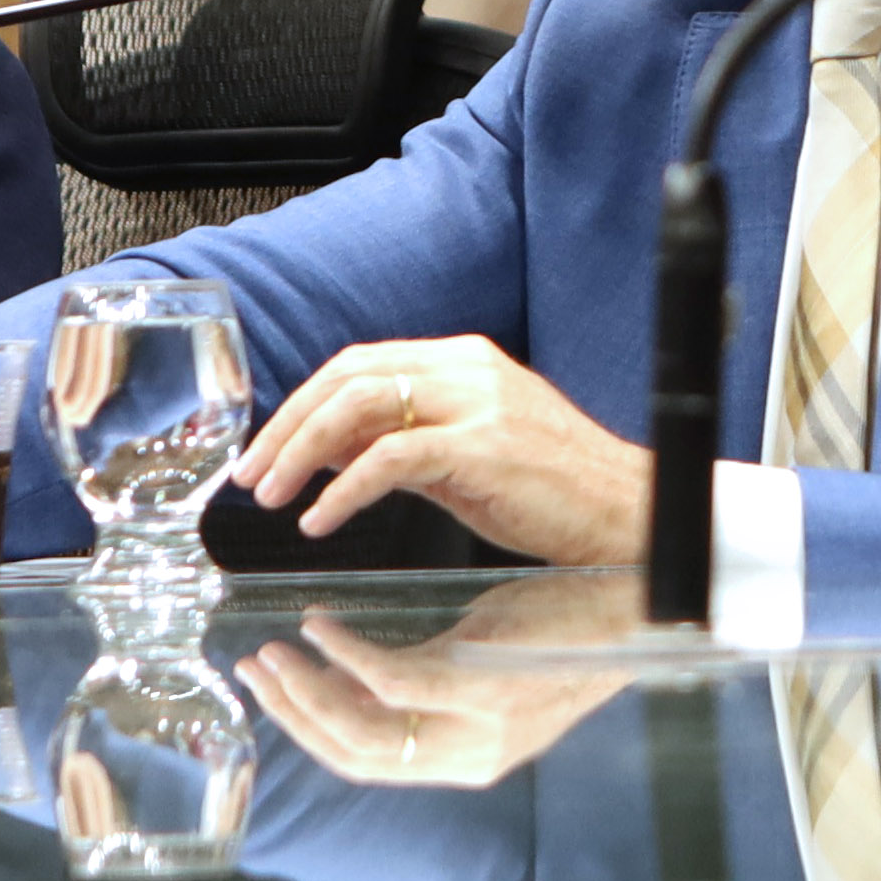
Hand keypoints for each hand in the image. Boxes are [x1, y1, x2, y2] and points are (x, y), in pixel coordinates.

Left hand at [236, 338, 645, 563]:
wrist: (630, 514)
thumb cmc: (553, 493)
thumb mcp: (466, 458)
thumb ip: (403, 445)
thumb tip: (325, 457)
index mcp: (463, 361)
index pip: (357, 364)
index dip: (299, 403)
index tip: (263, 448)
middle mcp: (467, 368)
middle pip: (347, 376)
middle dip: (285, 426)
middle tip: (249, 476)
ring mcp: (478, 402)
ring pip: (360, 404)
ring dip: (301, 452)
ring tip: (271, 498)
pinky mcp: (485, 446)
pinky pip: (390, 457)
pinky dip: (343, 488)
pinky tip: (321, 519)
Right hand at [237, 580, 645, 785]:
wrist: (635, 610)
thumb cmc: (561, 628)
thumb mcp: (481, 665)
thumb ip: (422, 678)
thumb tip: (348, 673)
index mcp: (469, 759)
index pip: (368, 765)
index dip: (308, 733)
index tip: (270, 692)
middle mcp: (471, 758)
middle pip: (354, 757)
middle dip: (293, 716)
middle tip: (252, 671)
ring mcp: (478, 731)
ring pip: (364, 728)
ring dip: (306, 691)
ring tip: (272, 652)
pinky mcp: (485, 691)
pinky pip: (392, 682)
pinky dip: (345, 654)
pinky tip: (320, 626)